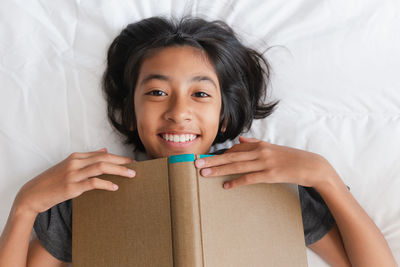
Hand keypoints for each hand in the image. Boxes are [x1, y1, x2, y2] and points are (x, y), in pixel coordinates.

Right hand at [14, 148, 135, 214]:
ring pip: (101, 167)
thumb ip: (87, 158)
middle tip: (135, 166)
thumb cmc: (52, 181)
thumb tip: (104, 150)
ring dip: (118, 170)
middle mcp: (75, 163)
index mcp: (75, 157)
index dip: (118, 157)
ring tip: (131, 175)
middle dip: (122, 162)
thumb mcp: (69, 166)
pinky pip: (93, 183)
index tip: (130, 161)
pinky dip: (106, 184)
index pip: (101, 154)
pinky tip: (115, 187)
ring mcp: (73, 174)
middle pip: (104, 158)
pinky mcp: (71, 187)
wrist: (32, 194)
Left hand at [195, 136, 334, 189]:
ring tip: (204, 173)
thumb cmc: (291, 157)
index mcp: (260, 144)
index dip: (220, 154)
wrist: (311, 165)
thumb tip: (240, 139)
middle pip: (232, 156)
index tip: (205, 158)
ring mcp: (265, 163)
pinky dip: (237, 182)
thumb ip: (255, 143)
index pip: (235, 148)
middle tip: (196, 164)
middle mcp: (260, 151)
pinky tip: (226, 186)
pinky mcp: (271, 175)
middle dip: (213, 160)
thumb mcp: (272, 147)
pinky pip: (250, 178)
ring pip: (237, 166)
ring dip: (219, 170)